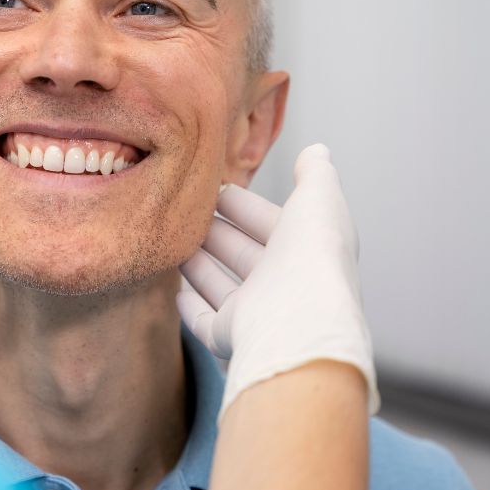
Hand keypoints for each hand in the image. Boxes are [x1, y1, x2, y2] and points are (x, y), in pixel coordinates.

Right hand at [177, 144, 378, 421]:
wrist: (297, 324)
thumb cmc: (310, 259)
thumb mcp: (318, 201)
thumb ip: (315, 175)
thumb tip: (317, 150)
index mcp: (306, 252)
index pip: (271, 223)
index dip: (245, 206)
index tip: (214, 189)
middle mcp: (283, 285)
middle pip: (243, 254)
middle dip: (217, 231)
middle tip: (185, 212)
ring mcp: (256, 315)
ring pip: (221, 285)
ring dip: (198, 264)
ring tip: (172, 241)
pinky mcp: (230, 338)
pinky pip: (205, 321)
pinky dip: (191, 306)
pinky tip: (175, 292)